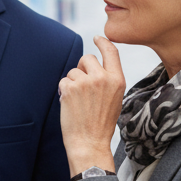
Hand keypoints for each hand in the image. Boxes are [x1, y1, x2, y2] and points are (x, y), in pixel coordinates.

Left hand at [58, 37, 125, 175]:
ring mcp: (85, 82)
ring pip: (73, 71)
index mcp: (117, 79)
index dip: (103, 42)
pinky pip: (63, 81)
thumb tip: (94, 66)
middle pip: (87, 58)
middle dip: (82, 69)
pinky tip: (71, 105)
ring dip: (72, 84)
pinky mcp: (70, 88)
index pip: (111, 51)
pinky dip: (64, 91)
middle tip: (84, 89)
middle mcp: (102, 78)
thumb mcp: (115, 98)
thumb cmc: (101, 123)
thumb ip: (108, 80)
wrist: (90, 142)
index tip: (97, 37)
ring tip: (80, 102)